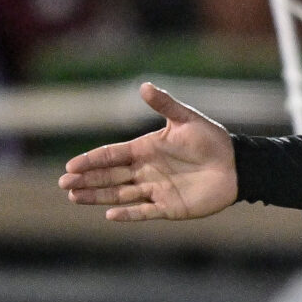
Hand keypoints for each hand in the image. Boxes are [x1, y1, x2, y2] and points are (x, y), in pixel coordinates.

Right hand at [58, 83, 239, 220]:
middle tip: (64, 184)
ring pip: (119, 194)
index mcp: (146, 149)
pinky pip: (143, 211)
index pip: (112, 155)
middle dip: (86, 180)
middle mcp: (146, 170)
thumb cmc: (212, 140)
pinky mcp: (168, 207)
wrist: (236, 166)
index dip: (91, 160)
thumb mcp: (187, 119)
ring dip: (98, 196)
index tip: (71, 166)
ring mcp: (155, 190)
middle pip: (110, 176)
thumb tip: (143, 86)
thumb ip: (164, 105)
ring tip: (74, 197)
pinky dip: (127, 214)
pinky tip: (109, 214)